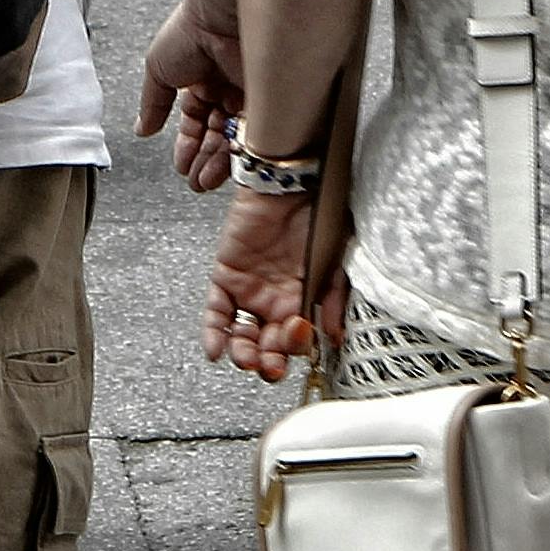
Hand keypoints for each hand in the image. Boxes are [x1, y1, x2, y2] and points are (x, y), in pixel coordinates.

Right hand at [139, 3, 244, 188]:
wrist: (222, 13)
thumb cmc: (190, 30)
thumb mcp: (158, 70)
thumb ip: (152, 104)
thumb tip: (142, 129)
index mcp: (201, 81)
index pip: (195, 123)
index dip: (188, 147)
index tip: (182, 167)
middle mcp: (227, 89)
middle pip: (217, 136)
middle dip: (204, 161)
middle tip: (196, 181)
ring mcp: (249, 94)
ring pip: (236, 138)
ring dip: (220, 162)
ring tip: (206, 179)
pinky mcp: (271, 97)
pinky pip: (258, 132)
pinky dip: (242, 151)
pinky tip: (229, 165)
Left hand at [206, 184, 337, 381]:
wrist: (289, 186)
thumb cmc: (317, 219)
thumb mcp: (334, 262)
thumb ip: (333, 300)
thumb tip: (334, 338)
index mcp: (302, 301)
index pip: (295, 341)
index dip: (295, 346)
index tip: (298, 336)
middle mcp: (275, 302)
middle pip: (267, 347)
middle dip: (269, 362)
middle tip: (270, 364)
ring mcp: (249, 293)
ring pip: (241, 336)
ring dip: (243, 354)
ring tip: (246, 359)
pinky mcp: (226, 278)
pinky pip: (216, 313)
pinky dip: (214, 333)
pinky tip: (216, 351)